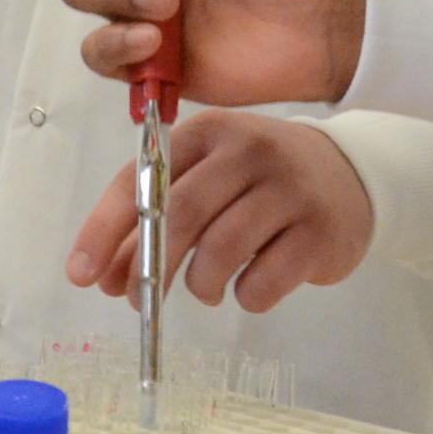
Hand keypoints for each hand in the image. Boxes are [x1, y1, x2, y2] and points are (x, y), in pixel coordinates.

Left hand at [67, 110, 376, 313]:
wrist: (350, 175)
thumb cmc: (260, 182)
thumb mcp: (207, 183)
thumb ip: (155, 222)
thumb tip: (106, 278)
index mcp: (207, 132)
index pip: (142, 180)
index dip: (105, 230)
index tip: (82, 275)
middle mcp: (248, 151)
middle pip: (181, 215)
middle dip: (150, 267)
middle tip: (139, 301)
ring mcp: (288, 189)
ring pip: (221, 251)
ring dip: (200, 285)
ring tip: (205, 290)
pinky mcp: (319, 231)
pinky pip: (264, 281)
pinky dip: (245, 297)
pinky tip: (250, 287)